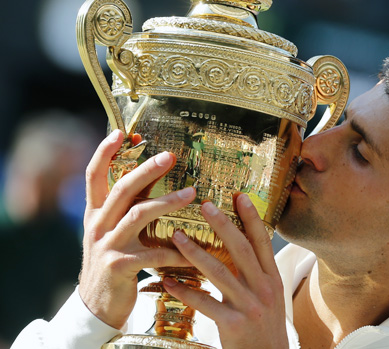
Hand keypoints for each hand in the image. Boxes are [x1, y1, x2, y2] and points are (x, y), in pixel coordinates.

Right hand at [79, 129, 195, 328]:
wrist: (97, 305)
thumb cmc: (114, 262)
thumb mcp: (114, 232)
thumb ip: (128, 208)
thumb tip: (152, 178)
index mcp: (95, 214)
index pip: (94, 176)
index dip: (104, 153)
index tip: (120, 132)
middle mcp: (98, 225)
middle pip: (120, 190)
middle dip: (145, 170)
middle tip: (170, 156)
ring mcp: (107, 246)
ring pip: (137, 216)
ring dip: (166, 202)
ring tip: (192, 193)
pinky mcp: (120, 266)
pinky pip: (154, 253)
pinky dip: (178, 250)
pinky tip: (197, 250)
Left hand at [163, 194, 286, 347]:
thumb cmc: (265, 327)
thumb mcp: (269, 297)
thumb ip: (255, 273)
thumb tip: (236, 247)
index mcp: (272, 279)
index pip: (262, 241)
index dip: (252, 217)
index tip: (239, 196)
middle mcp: (264, 289)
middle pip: (241, 249)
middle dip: (223, 225)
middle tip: (204, 204)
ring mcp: (250, 307)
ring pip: (220, 273)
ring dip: (196, 252)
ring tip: (177, 236)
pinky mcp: (234, 325)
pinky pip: (205, 303)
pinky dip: (185, 291)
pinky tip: (168, 281)